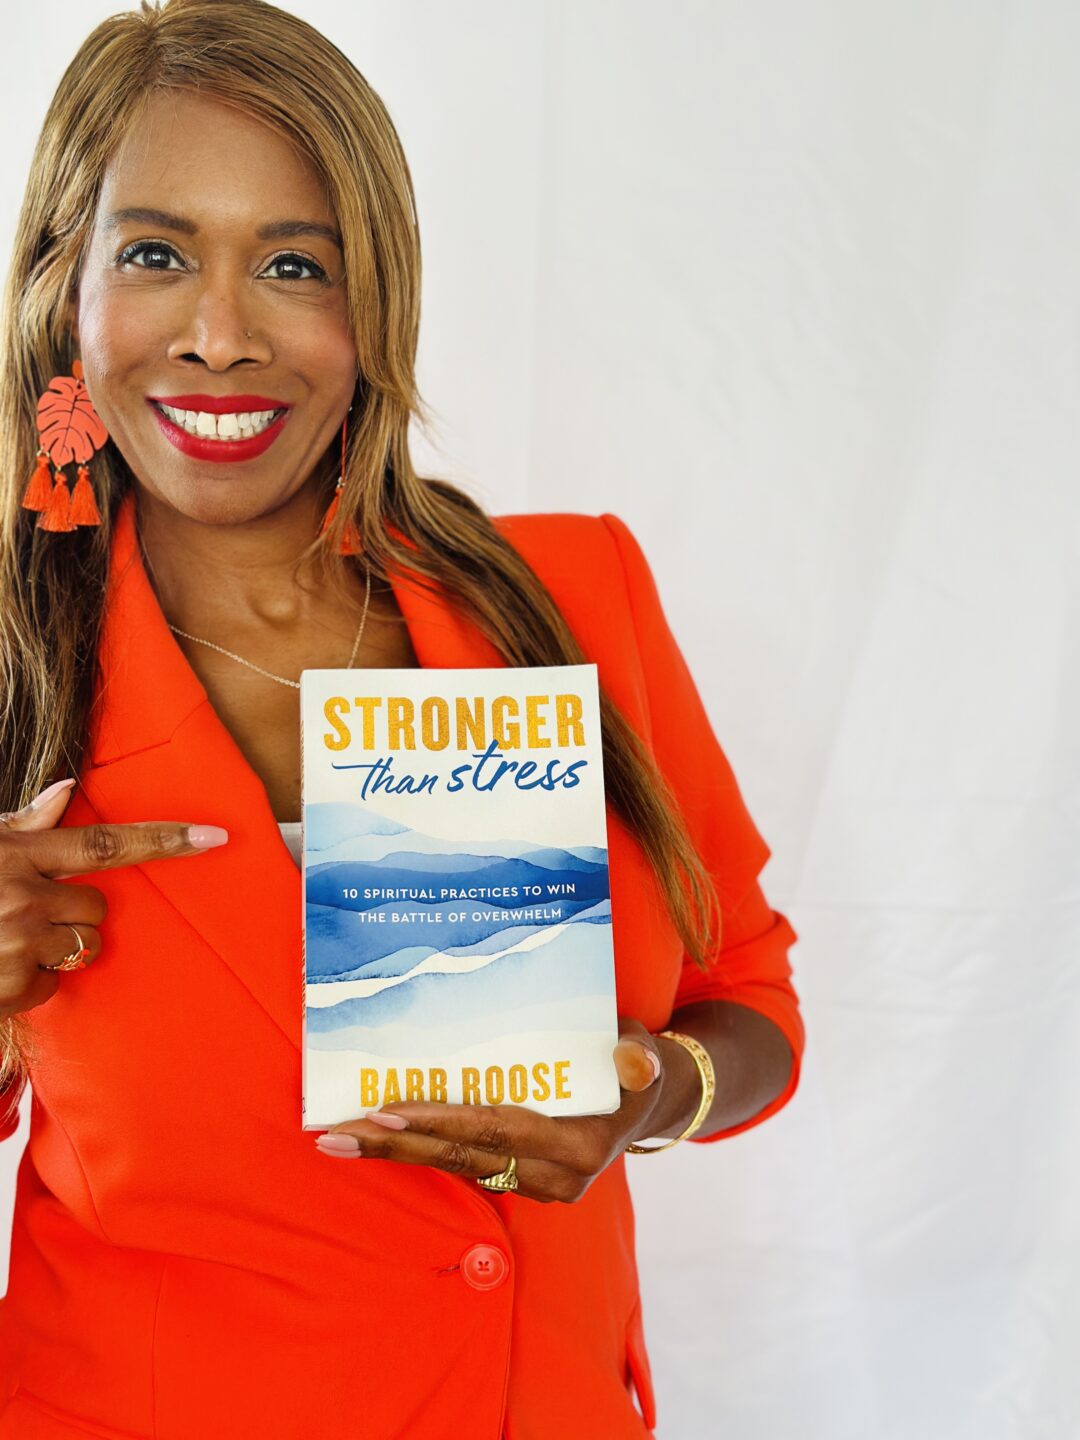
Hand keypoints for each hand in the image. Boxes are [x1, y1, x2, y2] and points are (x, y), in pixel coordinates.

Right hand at [0, 778, 228, 1019]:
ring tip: (2, 942)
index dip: (163, 840)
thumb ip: (23, 823)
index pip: (105, 843)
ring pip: (81, 948)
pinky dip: (27, 984)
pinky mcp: (8, 987)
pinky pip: (50, 986)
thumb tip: (68, 787)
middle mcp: (21, 896)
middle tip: (24, 914)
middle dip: (73, 914)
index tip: (214, 837)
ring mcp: (16, 943)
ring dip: (53, 950)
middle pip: (96, 908)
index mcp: (16, 853)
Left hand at [313, 1016, 697, 1202]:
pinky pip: (462, 1166)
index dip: (440, 1121)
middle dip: (395, 1148)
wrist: (644, 1106)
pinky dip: (420, 1151)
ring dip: (397, 1154)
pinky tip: (379, 1139)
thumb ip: (639, 1057)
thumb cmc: (636, 1066)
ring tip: (339, 1139)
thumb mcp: (645, 1053)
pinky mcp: (518, 1183)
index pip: (497, 1131)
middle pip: (462, 1158)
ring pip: (455, 1167)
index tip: (386, 1111)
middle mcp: (555, 1178)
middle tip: (335, 1136)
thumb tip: (635, 1061)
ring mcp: (535, 1186)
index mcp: (581, 1147)